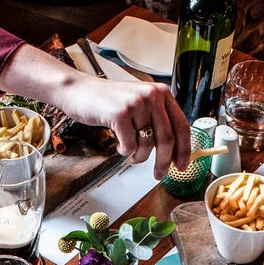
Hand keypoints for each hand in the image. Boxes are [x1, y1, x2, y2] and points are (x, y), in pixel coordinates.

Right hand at [0, 45, 191, 178]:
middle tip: (159, 174)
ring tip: (130, 153)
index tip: (181, 166)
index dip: (184, 150)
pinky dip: (124, 151)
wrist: (79, 90)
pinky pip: (129, 145)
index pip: (182, 126)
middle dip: (164, 162)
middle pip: (167, 139)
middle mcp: (152, 95)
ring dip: (139, 157)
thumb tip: (174, 151)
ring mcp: (136, 103)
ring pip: (148, 144)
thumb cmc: (109, 101)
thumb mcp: (140, 104)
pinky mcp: (120, 114)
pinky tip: (118, 145)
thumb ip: (157, 120)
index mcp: (162, 93)